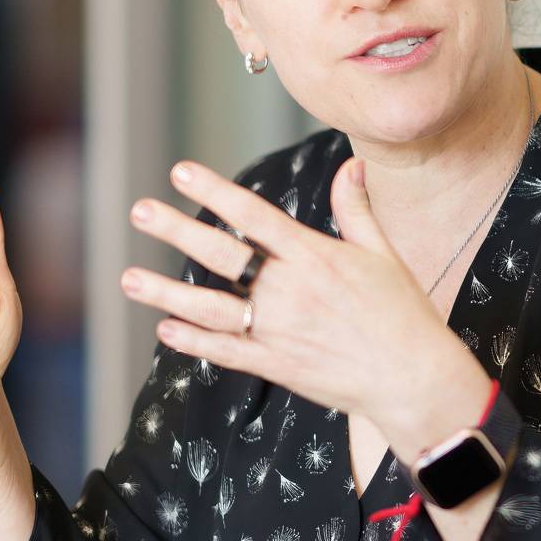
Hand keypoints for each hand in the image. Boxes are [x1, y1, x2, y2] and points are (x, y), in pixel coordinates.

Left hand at [121, 157, 490, 448]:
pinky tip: (165, 329)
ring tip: (127, 278)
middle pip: (222, 255)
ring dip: (166, 293)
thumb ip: (357, 210)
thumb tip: (352, 165)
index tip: (181, 172)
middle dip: (177, 230)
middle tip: (139, 211)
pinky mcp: (276, 364)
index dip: (215, 191)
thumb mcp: (383, 254)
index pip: (255, 215)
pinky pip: (225, 351)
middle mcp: (290, 290)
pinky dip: (192, 341)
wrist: (412, 376)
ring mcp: (279, 330)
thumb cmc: (403, 312)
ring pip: (210, 307)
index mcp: (315, 256)